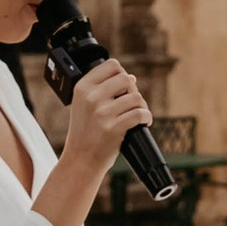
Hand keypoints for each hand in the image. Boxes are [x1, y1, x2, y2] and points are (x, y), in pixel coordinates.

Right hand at [58, 53, 152, 190]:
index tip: (123, 87)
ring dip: (142, 106)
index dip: (121, 74)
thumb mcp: (83, 106)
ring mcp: (102, 113)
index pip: (111, 65)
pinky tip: (144, 122)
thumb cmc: (85, 132)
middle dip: (133, 90)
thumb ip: (102, 90)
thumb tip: (131, 78)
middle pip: (126, 79)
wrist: (80, 160)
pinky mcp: (113, 128)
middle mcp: (91, 97)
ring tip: (138, 114)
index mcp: (82, 88)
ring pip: (136, 97)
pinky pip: (140, 114)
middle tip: (132, 103)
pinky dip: (146, 117)